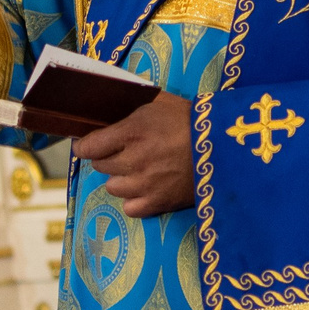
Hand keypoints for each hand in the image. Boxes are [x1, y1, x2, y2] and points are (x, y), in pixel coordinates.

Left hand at [73, 92, 194, 217]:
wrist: (224, 146)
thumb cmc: (190, 119)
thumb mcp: (159, 101)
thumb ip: (131, 107)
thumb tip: (108, 107)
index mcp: (131, 133)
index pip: (88, 147)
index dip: (84, 146)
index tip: (87, 146)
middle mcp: (133, 161)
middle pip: (100, 166)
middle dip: (108, 157)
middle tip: (123, 152)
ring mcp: (145, 184)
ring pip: (113, 187)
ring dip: (120, 179)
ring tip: (136, 170)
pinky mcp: (159, 202)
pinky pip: (130, 208)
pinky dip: (134, 200)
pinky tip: (145, 189)